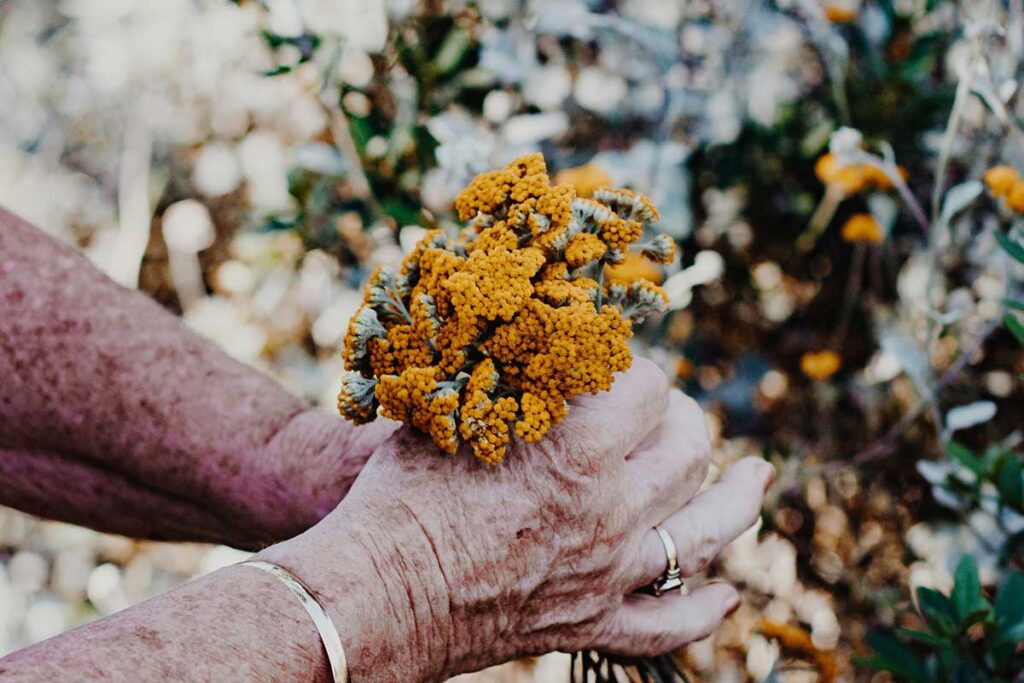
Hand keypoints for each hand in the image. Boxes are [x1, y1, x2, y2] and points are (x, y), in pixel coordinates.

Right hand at [262, 358, 772, 681]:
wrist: (373, 595)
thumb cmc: (401, 496)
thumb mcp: (454, 415)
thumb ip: (508, 377)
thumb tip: (537, 332)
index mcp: (578, 450)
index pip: (648, 388)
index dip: (637, 369)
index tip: (620, 366)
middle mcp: (611, 511)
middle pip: (690, 450)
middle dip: (686, 418)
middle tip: (670, 411)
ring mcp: (609, 574)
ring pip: (706, 533)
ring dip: (738, 499)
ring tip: (758, 478)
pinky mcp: (592, 624)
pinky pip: (670, 623)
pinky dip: (705, 606)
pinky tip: (728, 591)